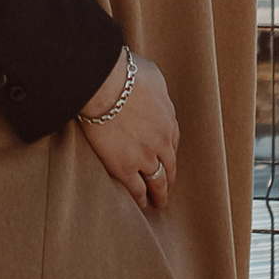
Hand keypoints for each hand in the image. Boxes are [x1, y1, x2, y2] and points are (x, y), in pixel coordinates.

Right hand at [81, 47, 179, 210]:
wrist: (105, 86)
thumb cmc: (126, 73)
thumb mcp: (153, 76)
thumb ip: (156, 91)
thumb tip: (153, 92)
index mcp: (168, 118)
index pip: (173, 139)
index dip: (169, 151)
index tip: (167, 157)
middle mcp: (162, 141)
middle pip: (170, 164)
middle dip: (170, 176)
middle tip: (168, 185)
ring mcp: (145, 156)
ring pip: (157, 180)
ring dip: (160, 192)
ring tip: (160, 202)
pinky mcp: (124, 167)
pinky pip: (136, 189)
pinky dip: (141, 198)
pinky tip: (142, 204)